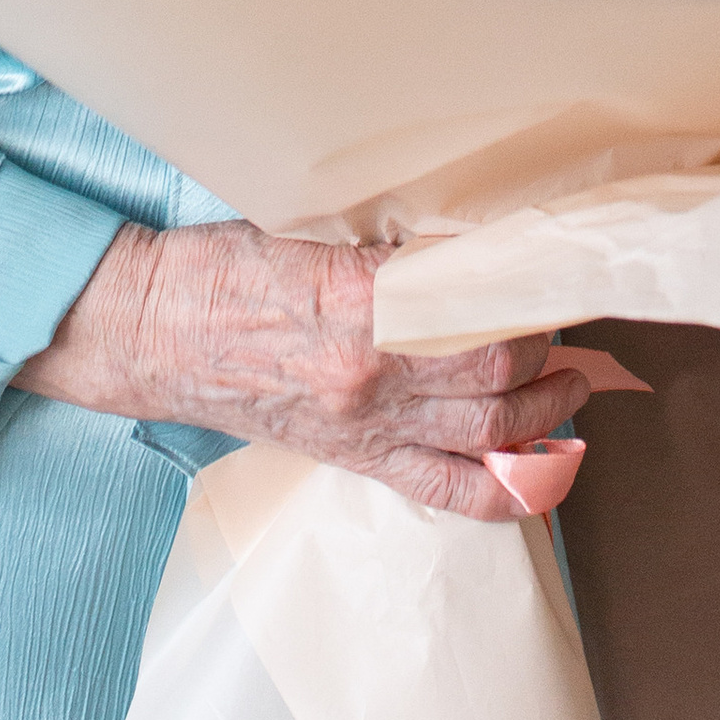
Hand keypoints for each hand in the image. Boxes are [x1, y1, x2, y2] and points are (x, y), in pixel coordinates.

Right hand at [15, 221, 585, 519]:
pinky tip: (549, 467)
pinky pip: (449, 490)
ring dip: (549, 409)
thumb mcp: (305, 229)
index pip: (479, 303)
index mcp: (357, 304)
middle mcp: (370, 376)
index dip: (528, 288)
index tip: (548, 266)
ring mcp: (365, 427)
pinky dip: (510, 488)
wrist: (146, 333)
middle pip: (499, 371)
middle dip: (550, 345)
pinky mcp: (354, 459)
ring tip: (573, 381)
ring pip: (490, 431)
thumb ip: (388, 243)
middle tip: (566, 316)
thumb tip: (467, 240)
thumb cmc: (216, 268)